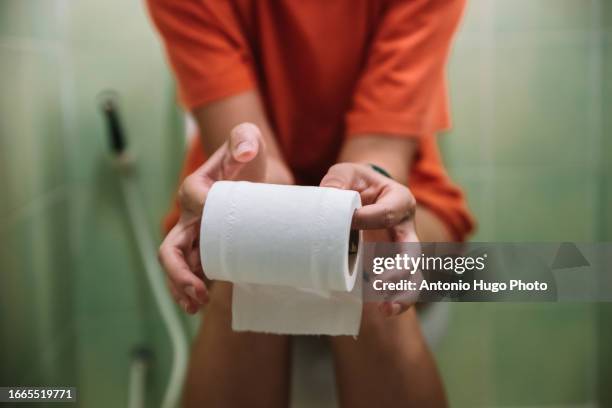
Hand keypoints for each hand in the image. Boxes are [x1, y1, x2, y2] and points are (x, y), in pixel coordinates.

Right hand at [158, 123, 268, 313]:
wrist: (256, 177)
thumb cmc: (248, 158)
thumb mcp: (248, 140)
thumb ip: (244, 138)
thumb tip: (244, 153)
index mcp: (195, 189)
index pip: (193, 201)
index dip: (205, 214)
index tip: (227, 227)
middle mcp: (189, 216)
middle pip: (171, 248)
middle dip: (179, 272)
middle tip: (198, 292)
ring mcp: (196, 236)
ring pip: (177, 265)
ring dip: (181, 287)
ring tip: (196, 305)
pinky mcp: (208, 248)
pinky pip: (192, 271)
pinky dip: (190, 289)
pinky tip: (199, 304)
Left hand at [320, 163, 419, 316]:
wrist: (360, 194)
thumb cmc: (353, 183)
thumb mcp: (344, 174)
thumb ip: (336, 183)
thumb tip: (328, 199)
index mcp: (399, 199)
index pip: (389, 213)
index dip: (367, 219)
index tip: (348, 222)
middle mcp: (406, 227)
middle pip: (412, 250)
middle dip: (398, 268)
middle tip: (379, 281)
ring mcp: (401, 250)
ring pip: (413, 275)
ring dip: (402, 293)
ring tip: (386, 308)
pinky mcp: (391, 266)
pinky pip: (401, 287)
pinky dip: (396, 300)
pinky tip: (384, 310)